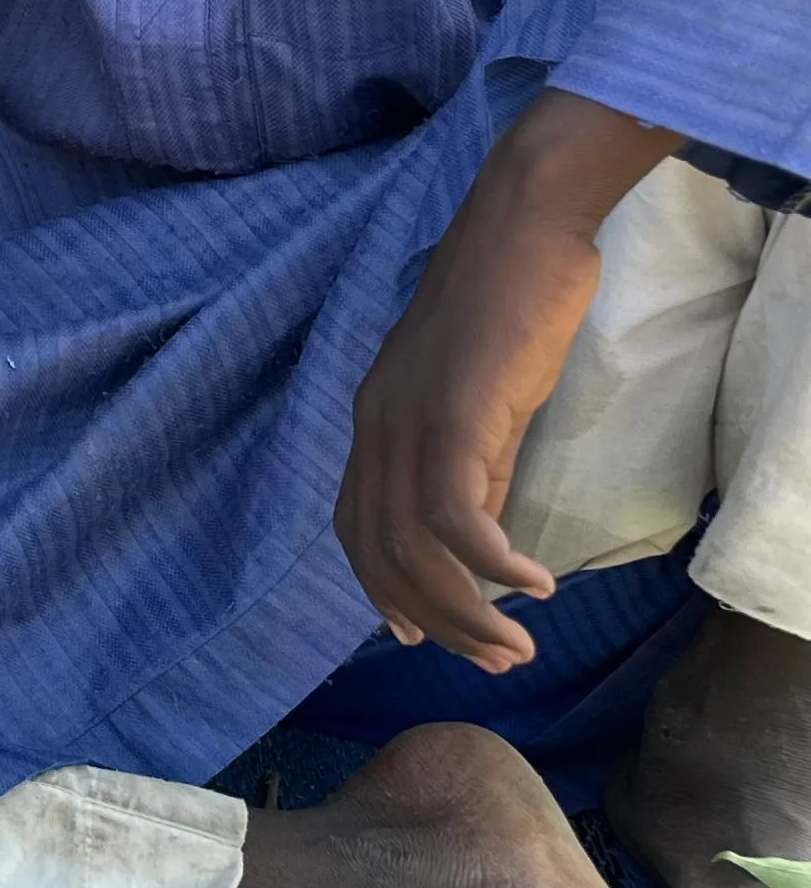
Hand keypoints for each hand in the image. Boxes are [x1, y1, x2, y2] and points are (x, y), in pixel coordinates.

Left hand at [338, 88, 679, 670]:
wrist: (519, 227)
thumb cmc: (508, 302)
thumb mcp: (480, 398)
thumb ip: (473, 461)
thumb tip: (481, 531)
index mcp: (374, 421)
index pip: (356, 526)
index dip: (381, 586)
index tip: (421, 633)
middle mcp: (376, 426)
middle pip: (382, 551)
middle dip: (435, 617)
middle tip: (494, 660)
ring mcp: (409, 419)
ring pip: (416, 545)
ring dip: (466, 608)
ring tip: (517, 645)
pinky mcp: (455, 412)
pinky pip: (457, 512)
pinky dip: (490, 561)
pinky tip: (532, 584)